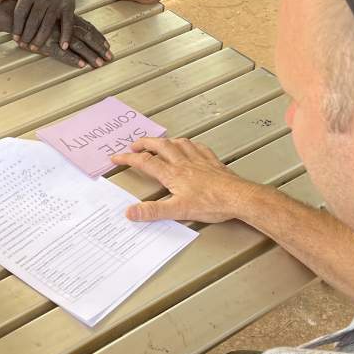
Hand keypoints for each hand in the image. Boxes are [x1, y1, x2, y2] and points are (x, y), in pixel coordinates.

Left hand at [0, 0, 76, 50]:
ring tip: (34, 47)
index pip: (21, 13)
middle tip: (23, 45)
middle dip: (28, 36)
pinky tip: (62, 46)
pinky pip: (67, 23)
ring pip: (48, 24)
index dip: (17, 27)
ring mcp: (58, 1)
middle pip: (34, 21)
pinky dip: (66, 36)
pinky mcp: (69, 5)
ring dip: (41, 38)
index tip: (14, 38)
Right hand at [31, 15, 111, 68]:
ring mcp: (56, 35)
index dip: (98, 37)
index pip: (87, 27)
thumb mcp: (49, 13)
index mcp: (66, 18)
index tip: (107, 45)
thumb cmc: (31, 12)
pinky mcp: (46, 44)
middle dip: (99, 48)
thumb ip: (60, 19)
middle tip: (110, 57)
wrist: (14, 14)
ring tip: (99, 64)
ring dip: (90, 56)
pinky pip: (62, 54)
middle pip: (87, 37)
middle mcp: (64, 26)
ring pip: (78, 46)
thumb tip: (71, 27)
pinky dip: (72, 59)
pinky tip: (81, 65)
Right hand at [111, 137, 260, 222]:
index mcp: (172, 173)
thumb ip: (152, 211)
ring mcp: (199, 160)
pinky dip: (189, 144)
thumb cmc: (210, 203)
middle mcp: (183, 162)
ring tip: (160, 142)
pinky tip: (190, 146)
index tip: (116, 158)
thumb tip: (131, 212)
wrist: (237, 197)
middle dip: (145, 143)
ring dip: (166, 141)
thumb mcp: (177, 210)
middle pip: (160, 146)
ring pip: (179, 143)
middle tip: (135, 145)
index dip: (128, 158)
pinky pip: (198, 147)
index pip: (144, 162)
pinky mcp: (212, 162)